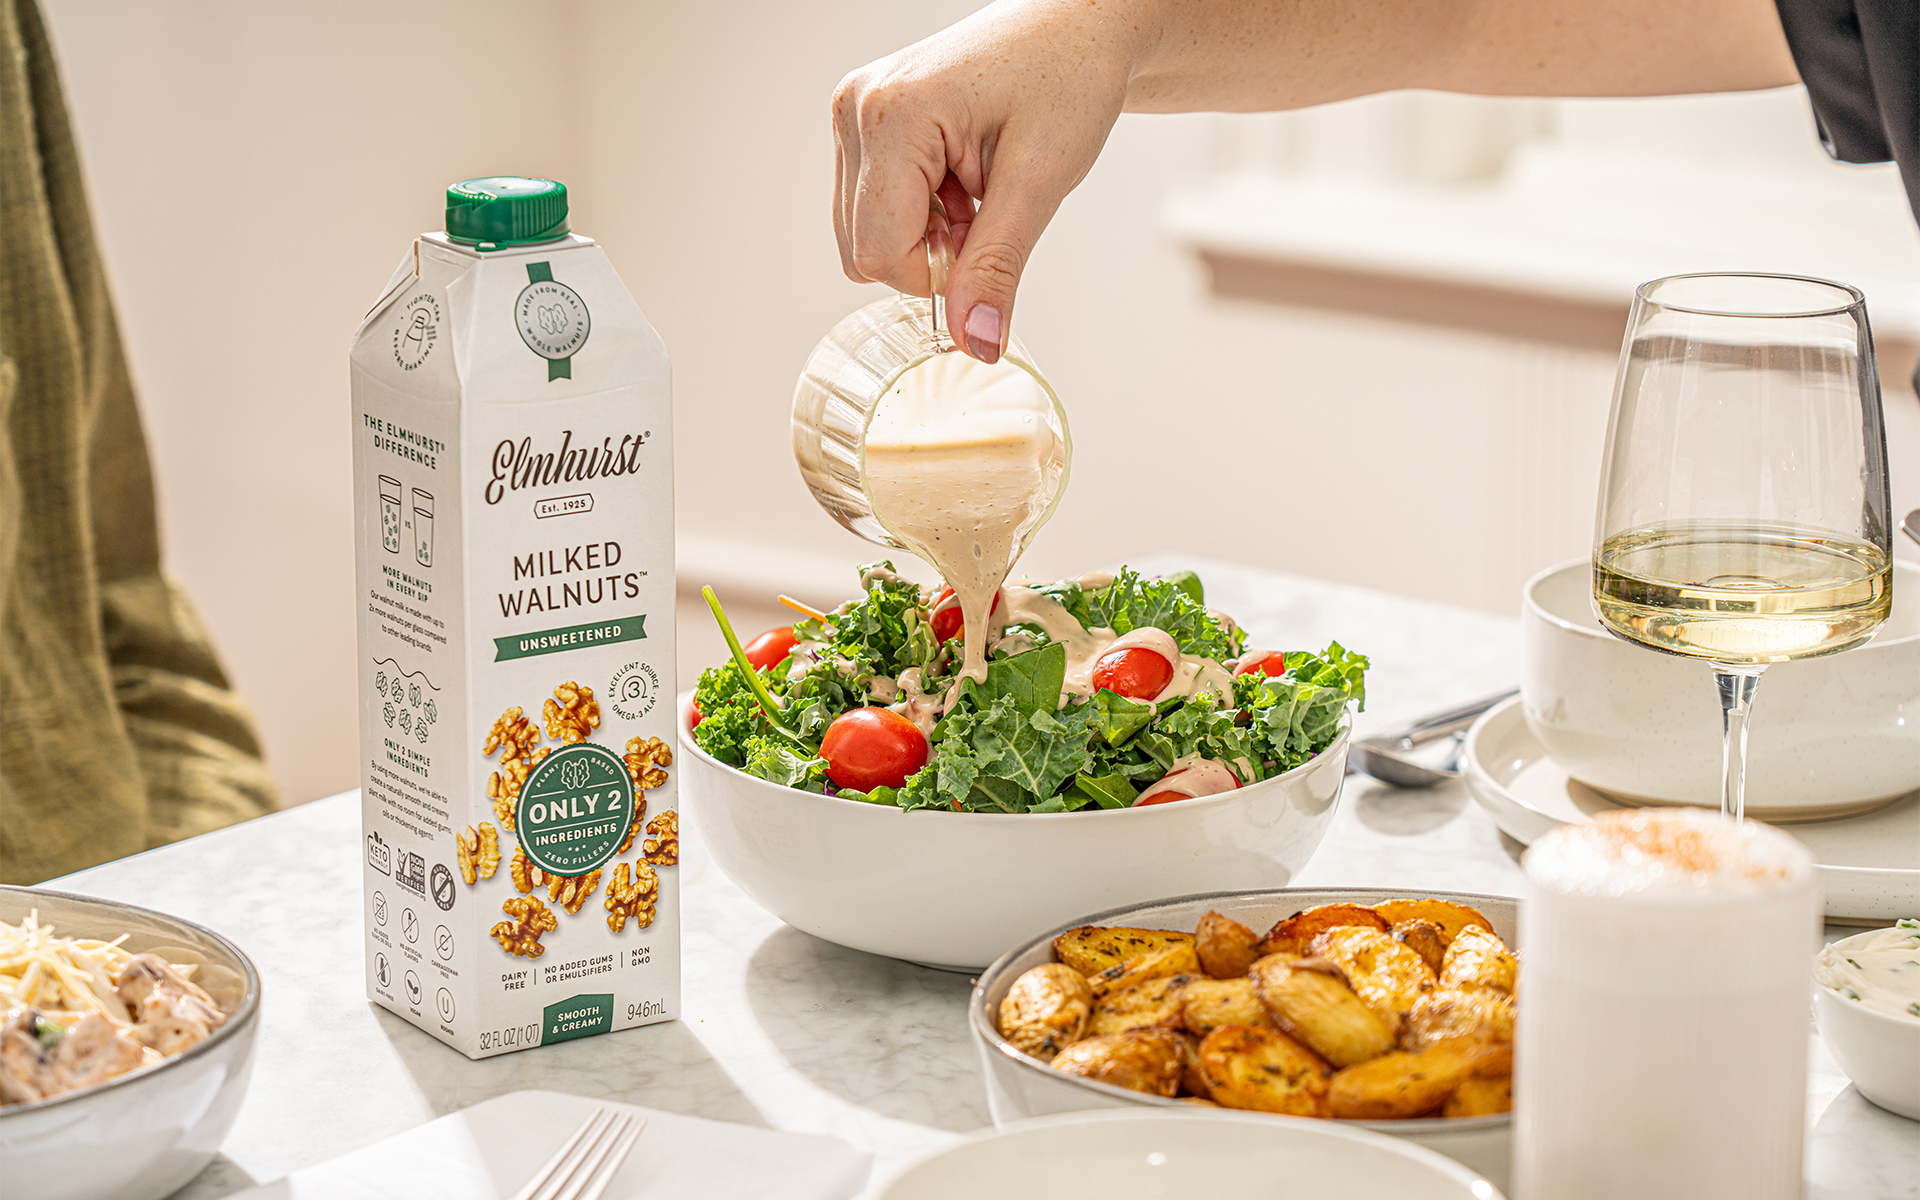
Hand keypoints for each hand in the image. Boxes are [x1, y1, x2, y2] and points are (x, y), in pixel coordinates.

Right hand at [831, 1, 1138, 363]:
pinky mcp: (865, 121)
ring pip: (864, 233)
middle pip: (861, 249)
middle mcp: (857, 109)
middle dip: (929, 255)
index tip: (989, 244)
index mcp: (892, 115)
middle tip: (989, 211)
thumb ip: (996, 266)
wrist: (1078, 27)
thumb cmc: (1068, 76)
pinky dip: (920, 213)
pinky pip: (872, 206)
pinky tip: (961, 179)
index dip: (937, 275)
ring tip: (978, 189)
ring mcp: (855, 112)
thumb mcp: (1039, 181)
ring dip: (925, 236)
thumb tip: (975, 342)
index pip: (878, 252)